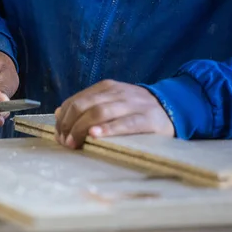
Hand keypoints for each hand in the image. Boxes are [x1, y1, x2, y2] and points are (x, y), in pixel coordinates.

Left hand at [55, 80, 174, 148]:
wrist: (172, 106)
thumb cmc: (135, 109)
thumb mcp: (110, 101)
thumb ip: (86, 105)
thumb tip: (58, 113)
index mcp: (106, 88)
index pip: (75, 101)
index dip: (63, 119)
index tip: (59, 135)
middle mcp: (117, 93)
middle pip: (83, 106)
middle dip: (69, 125)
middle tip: (65, 142)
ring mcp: (132, 104)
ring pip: (100, 112)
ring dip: (82, 128)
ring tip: (74, 143)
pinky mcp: (147, 118)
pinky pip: (125, 123)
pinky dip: (108, 129)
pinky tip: (95, 135)